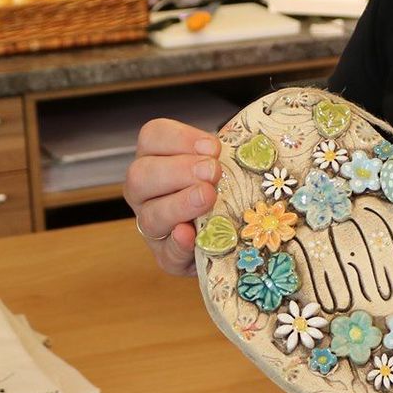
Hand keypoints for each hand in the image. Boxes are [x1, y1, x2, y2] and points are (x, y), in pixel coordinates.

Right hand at [123, 117, 221, 273]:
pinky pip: (167, 253)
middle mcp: (146, 190)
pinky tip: (192, 235)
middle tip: (212, 172)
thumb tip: (250, 144)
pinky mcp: (167, 256)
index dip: (180, 138)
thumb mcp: (227, 160)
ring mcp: (152, 225)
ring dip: (180, 204)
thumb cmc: (226, 182)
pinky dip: (180, 244)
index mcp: (156, 157)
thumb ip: (230, 151)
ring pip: (150, 215)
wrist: (234, 229)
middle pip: (141, 175)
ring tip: (207, 197)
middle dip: (178, 171)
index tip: (213, 147)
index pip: (152, 136)